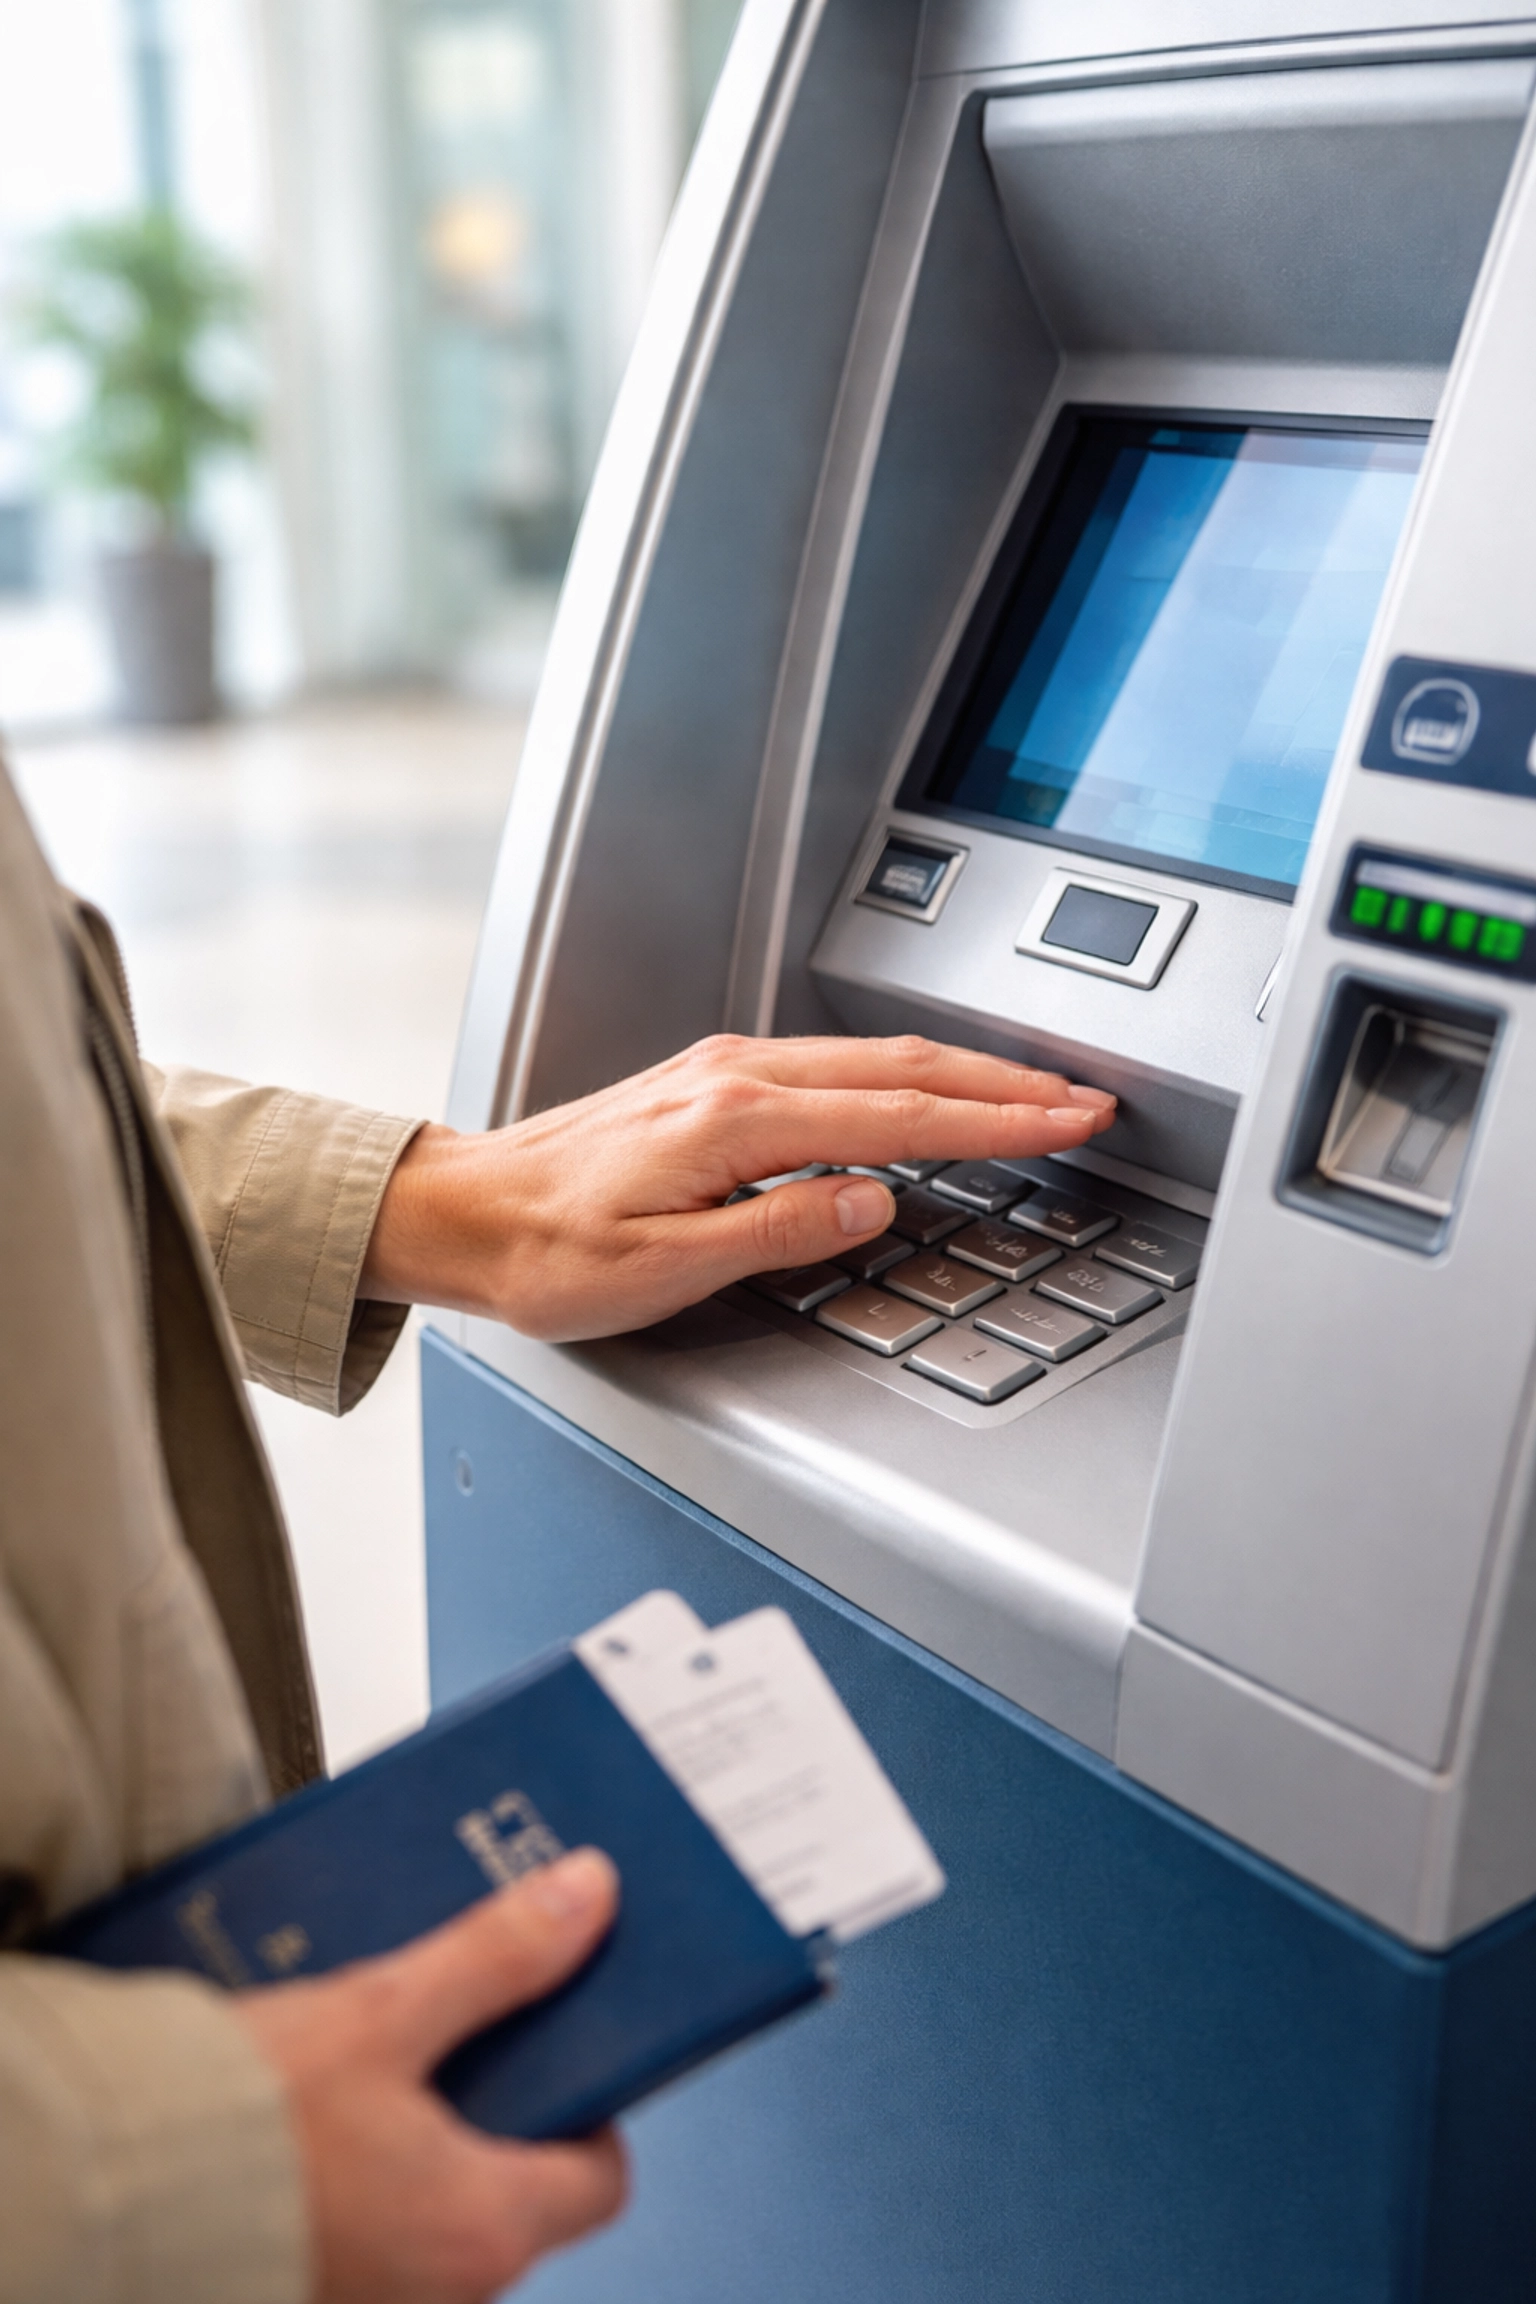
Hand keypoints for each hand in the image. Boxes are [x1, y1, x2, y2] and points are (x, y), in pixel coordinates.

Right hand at [236, 1849, 626, 2303]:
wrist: (101, 2194)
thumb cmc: (240, 2127)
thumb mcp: (384, 2011)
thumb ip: (495, 1957)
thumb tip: (588, 1897)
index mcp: (482, 2229)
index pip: (599, 2176)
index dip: (592, 2101)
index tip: (562, 2037)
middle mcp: (441, 2288)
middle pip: (516, 2181)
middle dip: (497, 2093)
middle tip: (470, 2011)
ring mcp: (374, 2296)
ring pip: (437, 2195)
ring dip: (423, 2120)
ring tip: (389, 2033)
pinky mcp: (313, 2283)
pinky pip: (370, 2214)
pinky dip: (366, 2155)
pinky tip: (325, 2088)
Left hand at [362, 1032, 1116, 1339]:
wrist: (460, 1213)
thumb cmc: (544, 1253)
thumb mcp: (662, 1268)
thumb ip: (778, 1228)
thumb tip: (874, 1199)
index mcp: (736, 1119)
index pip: (901, 1117)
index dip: (997, 1122)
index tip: (1069, 1120)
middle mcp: (735, 1075)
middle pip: (904, 1067)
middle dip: (1005, 1081)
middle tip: (1085, 1096)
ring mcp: (723, 1068)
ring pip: (873, 1057)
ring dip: (962, 1072)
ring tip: (1030, 1091)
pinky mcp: (710, 1079)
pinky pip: (835, 1063)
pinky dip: (904, 1076)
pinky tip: (925, 1092)